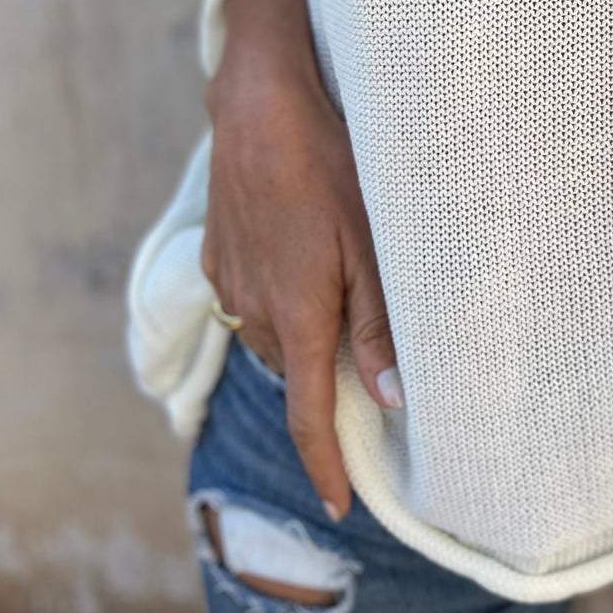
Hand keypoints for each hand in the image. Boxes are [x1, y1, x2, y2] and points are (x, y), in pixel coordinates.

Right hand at [200, 0, 402, 520]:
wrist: (259, 105)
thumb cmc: (328, 166)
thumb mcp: (371, 244)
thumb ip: (379, 326)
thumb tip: (393, 399)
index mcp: (298, 316)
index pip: (308, 416)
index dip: (325, 466)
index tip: (339, 506)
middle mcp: (255, 310)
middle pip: (295, 374)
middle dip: (325, 387)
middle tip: (370, 376)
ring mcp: (230, 282)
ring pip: (273, 336)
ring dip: (304, 337)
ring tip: (341, 301)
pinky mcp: (218, 256)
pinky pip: (251, 301)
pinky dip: (280, 303)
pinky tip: (305, 261)